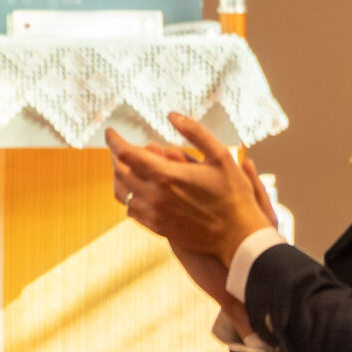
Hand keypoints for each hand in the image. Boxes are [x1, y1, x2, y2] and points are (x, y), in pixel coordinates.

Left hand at [105, 114, 273, 264]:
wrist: (240, 236)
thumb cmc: (234, 194)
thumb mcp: (221, 156)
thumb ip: (195, 132)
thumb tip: (172, 115)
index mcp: (166, 176)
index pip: (125, 154)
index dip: (114, 140)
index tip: (111, 132)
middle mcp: (154, 196)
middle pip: (119, 171)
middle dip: (115, 155)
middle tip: (119, 146)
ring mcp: (154, 214)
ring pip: (121, 192)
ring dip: (119, 176)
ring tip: (126, 166)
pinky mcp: (157, 227)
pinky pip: (131, 209)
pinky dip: (129, 195)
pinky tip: (138, 188)